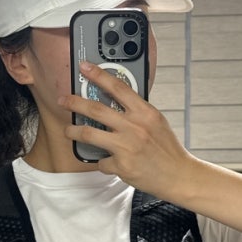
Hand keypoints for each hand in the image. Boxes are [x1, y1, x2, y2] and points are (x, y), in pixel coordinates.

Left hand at [59, 61, 194, 201]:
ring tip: (68, 131)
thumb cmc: (167, 148)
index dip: (98, 74)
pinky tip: (108, 162)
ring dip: (73, 131)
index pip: (118, 87)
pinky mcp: (121, 165)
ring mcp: (126, 146)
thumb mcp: (156, 122)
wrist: (178, 175)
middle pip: (96, 109)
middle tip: (63, 100)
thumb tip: (114, 101)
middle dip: (75, 102)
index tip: (84, 67)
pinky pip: (101, 161)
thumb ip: (136, 111)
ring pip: (88, 134)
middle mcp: (134, 127)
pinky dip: (102, 162)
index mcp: (145, 112)